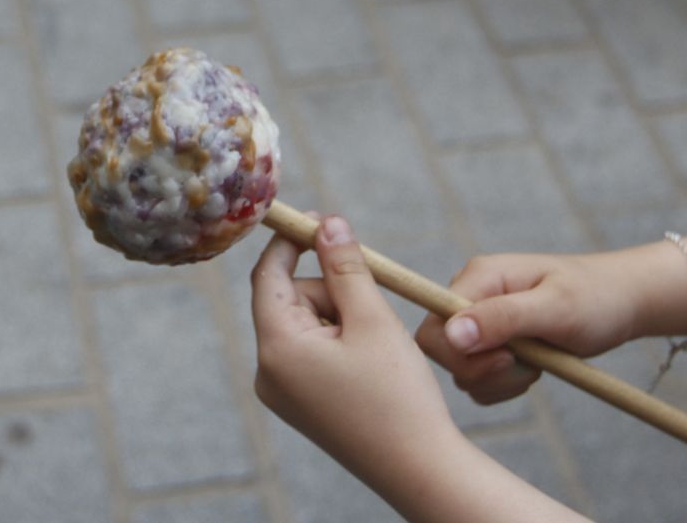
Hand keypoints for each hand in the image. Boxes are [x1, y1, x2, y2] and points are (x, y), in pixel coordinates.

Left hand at [251, 215, 458, 470]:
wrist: (419, 468)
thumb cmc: (398, 394)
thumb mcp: (372, 318)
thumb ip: (345, 265)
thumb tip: (326, 222)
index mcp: (277, 348)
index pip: (268, 275)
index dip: (292, 242)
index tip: (320, 218)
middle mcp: (267, 371)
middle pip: (289, 298)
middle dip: (331, 288)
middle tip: (373, 302)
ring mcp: (281, 392)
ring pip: (304, 323)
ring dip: (339, 315)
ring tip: (377, 344)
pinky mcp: (300, 404)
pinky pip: (309, 351)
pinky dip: (338, 340)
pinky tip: (370, 360)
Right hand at [415, 251, 651, 404]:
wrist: (622, 302)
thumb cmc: (595, 298)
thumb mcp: (556, 308)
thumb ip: (503, 318)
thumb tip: (451, 335)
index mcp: (478, 278)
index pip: (433, 328)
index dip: (458, 356)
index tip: (508, 359)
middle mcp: (470, 297)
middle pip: (442, 353)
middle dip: (483, 372)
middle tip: (528, 366)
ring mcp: (479, 320)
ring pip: (461, 371)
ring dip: (500, 381)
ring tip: (538, 363)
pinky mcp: (491, 342)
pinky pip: (479, 379)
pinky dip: (505, 385)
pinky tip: (533, 368)